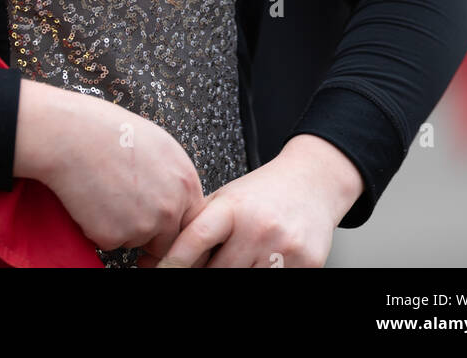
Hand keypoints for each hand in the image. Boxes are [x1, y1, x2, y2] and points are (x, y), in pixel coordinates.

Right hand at [14, 80, 205, 254]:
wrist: (72, 135)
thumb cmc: (108, 130)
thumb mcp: (158, 144)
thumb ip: (173, 178)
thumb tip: (175, 198)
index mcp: (185, 181)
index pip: (191, 222)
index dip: (174, 226)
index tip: (161, 228)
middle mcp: (170, 207)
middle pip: (167, 240)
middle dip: (149, 234)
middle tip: (126, 210)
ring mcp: (144, 225)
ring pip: (136, 241)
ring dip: (122, 228)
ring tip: (105, 191)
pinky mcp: (114, 237)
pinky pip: (109, 242)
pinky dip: (98, 228)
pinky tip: (92, 198)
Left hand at [136, 134, 363, 267]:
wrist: (313, 182)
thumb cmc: (263, 192)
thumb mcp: (227, 199)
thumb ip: (196, 226)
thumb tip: (152, 260)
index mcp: (234, 206)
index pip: (196, 238)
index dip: (173, 260)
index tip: (160, 271)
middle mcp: (259, 227)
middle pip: (218, 271)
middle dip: (207, 272)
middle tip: (209, 261)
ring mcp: (284, 249)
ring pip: (245, 281)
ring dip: (235, 274)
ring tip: (238, 257)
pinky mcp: (306, 265)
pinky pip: (272, 283)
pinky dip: (260, 274)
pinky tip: (260, 262)